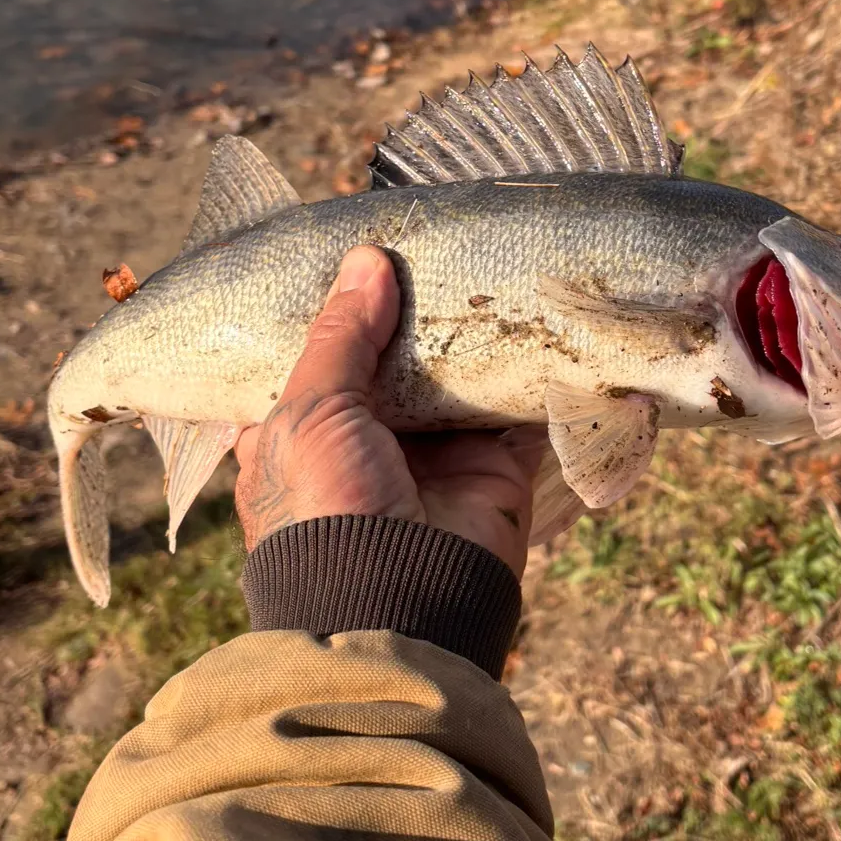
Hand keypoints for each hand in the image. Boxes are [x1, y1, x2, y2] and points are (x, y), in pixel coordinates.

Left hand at [234, 246, 540, 576]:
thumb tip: (367, 260)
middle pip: (395, 360)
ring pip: (457, 375)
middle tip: (433, 241)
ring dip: (472, 332)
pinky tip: (538, 314)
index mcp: (302, 432)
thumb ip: (340, 336)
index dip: (337, 308)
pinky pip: (518, 407)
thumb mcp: (309, 411)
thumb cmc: (327, 505)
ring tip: (486, 262)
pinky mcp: (494, 464)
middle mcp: (367, 440)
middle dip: (413, 312)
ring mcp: (434, 452)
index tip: (360, 249)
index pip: (319, 358)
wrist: (400, 599)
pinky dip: (530, 371)